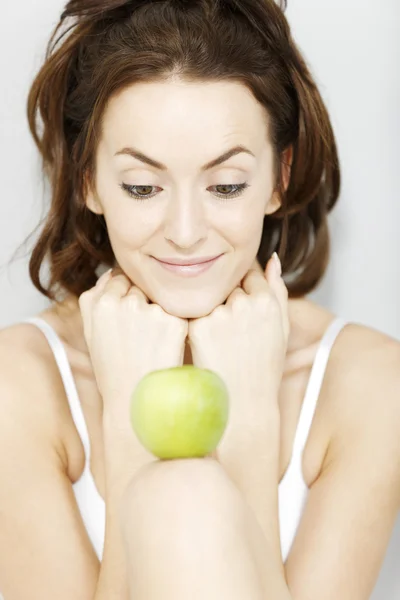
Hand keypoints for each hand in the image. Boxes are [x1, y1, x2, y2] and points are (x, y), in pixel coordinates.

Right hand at [78, 267, 188, 424]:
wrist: (135, 404)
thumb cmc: (113, 370)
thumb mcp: (92, 333)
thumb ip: (95, 300)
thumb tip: (111, 272)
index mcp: (101, 303)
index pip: (120, 279)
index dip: (127, 297)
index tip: (130, 316)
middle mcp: (125, 303)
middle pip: (141, 288)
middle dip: (144, 304)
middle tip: (142, 335)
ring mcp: (151, 312)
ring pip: (160, 301)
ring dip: (161, 315)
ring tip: (152, 345)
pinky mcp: (175, 323)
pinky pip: (178, 316)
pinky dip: (176, 329)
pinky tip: (166, 350)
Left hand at [187, 254, 288, 442]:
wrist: (242, 405)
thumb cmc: (264, 367)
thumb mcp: (281, 328)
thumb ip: (278, 290)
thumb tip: (272, 257)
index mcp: (267, 301)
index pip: (249, 276)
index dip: (244, 292)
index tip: (242, 310)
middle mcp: (243, 303)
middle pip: (228, 286)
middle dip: (227, 300)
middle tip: (230, 331)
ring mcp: (219, 315)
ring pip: (209, 298)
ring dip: (210, 311)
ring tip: (220, 341)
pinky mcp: (197, 327)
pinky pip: (193, 314)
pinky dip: (196, 325)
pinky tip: (206, 346)